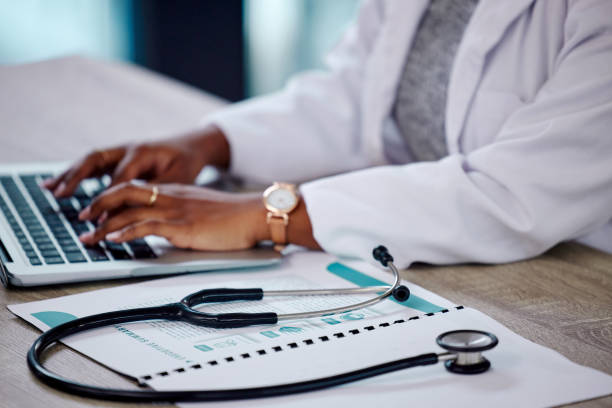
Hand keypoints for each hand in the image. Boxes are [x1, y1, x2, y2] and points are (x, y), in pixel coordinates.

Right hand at [42, 125, 229, 197]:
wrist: (192, 146)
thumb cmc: (186, 163)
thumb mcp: (177, 180)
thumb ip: (154, 193)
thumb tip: (130, 211)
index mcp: (143, 152)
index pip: (120, 178)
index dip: (109, 198)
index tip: (98, 217)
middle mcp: (128, 148)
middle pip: (96, 160)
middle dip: (76, 177)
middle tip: (60, 194)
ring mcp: (121, 150)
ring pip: (90, 160)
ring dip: (69, 174)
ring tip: (49, 188)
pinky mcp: (118, 156)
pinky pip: (93, 164)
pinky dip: (76, 173)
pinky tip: (58, 184)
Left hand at [78, 183, 267, 250]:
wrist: (253, 214)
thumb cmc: (233, 215)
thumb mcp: (201, 209)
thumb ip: (181, 213)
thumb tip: (166, 228)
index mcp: (174, 190)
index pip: (133, 187)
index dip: (110, 197)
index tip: (96, 210)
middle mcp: (170, 196)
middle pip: (123, 192)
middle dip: (97, 205)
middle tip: (81, 219)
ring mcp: (175, 210)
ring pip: (128, 211)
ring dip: (103, 225)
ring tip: (88, 237)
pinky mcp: (182, 226)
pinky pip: (146, 226)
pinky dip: (125, 233)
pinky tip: (113, 240)